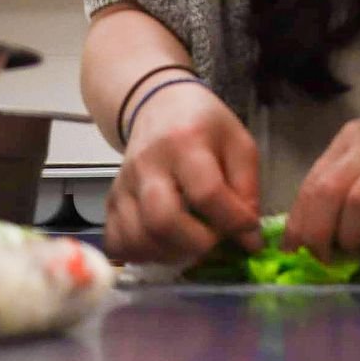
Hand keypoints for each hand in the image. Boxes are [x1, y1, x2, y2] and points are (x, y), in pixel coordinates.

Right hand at [104, 79, 262, 268]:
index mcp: (186, 142)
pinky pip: (117, 243)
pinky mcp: (111, 201)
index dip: (232, 221)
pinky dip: (141, 255)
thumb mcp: (238, 143)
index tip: (248, 229)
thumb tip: (249, 239)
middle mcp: (148, 164)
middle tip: (215, 241)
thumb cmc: (204, 126)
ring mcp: (124, 185)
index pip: (206, 193)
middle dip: (197, 244)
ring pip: (138, 238)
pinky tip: (164, 245)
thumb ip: (248, 189)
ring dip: (171, 254)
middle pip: (163, 220)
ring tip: (192, 244)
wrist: (158, 105)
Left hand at [284, 94, 359, 260]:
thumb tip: (311, 225)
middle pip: (330, 191)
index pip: (313, 181)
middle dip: (319, 232)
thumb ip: (343, 176)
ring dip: (351, 234)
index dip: (299, 221)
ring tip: (354, 247)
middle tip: (322, 257)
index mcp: (352, 138)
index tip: (294, 249)